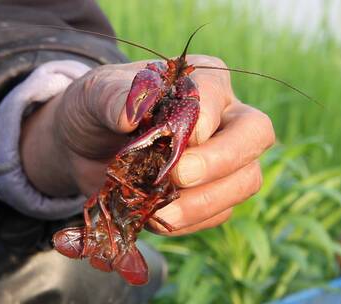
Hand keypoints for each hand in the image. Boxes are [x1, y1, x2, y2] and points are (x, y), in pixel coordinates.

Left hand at [20, 55, 274, 235]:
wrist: (84, 149)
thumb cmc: (97, 111)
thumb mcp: (94, 95)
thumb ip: (112, 97)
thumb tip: (131, 113)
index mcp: (203, 81)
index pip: (215, 95)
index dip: (199, 120)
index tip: (165, 137)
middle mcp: (225, 116)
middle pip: (255, 134)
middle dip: (219, 160)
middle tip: (179, 176)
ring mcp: (226, 158)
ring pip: (245, 180)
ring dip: (204, 201)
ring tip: (162, 212)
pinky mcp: (215, 194)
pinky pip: (220, 212)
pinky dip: (190, 221)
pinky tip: (157, 218)